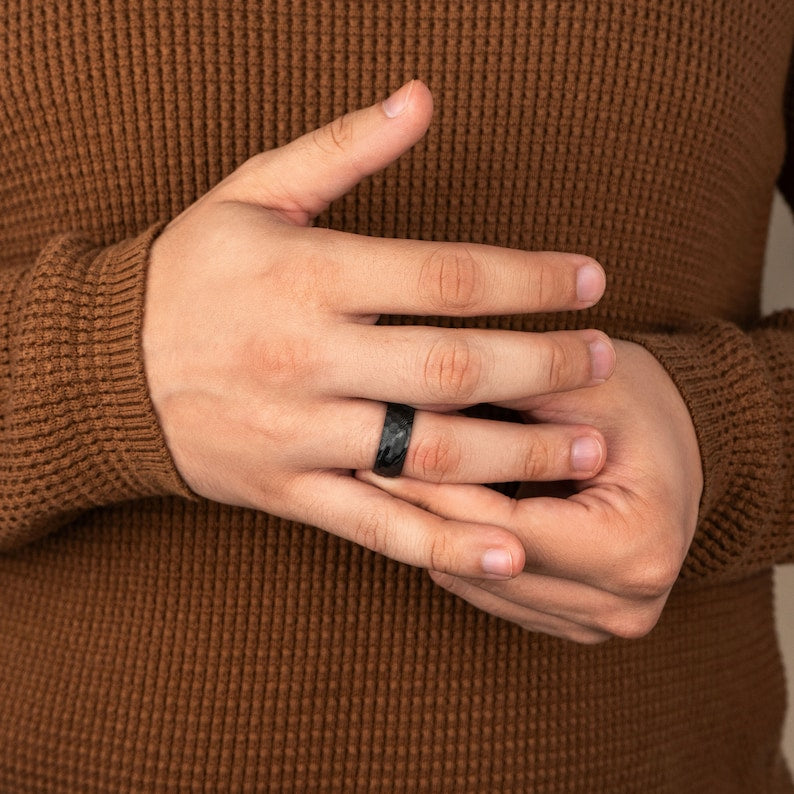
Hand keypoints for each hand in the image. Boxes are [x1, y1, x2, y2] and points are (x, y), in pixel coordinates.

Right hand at [142, 80, 615, 579]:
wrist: (110, 367)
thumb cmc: (193, 273)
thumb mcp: (254, 194)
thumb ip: (341, 148)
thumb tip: (422, 98)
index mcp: (308, 276)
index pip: (444, 276)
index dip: (528, 278)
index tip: (589, 280)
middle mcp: (307, 359)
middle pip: (452, 367)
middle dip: (543, 367)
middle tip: (605, 362)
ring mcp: (298, 434)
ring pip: (426, 453)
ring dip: (519, 455)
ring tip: (589, 447)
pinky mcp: (288, 492)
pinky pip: (376, 527)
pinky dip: (445, 545)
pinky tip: (509, 553)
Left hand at [359, 341, 702, 641]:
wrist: (678, 444)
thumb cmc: (635, 405)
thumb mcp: (583, 384)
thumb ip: (508, 392)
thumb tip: (412, 397)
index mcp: (638, 546)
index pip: (508, 526)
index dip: (438, 489)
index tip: (376, 452)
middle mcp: (627, 602)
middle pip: (491, 563)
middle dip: (422, 513)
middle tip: (362, 462)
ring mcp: (602, 622)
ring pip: (481, 587)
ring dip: (429, 537)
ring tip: (381, 482)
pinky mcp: (576, 622)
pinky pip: (492, 596)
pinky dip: (455, 554)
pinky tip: (422, 513)